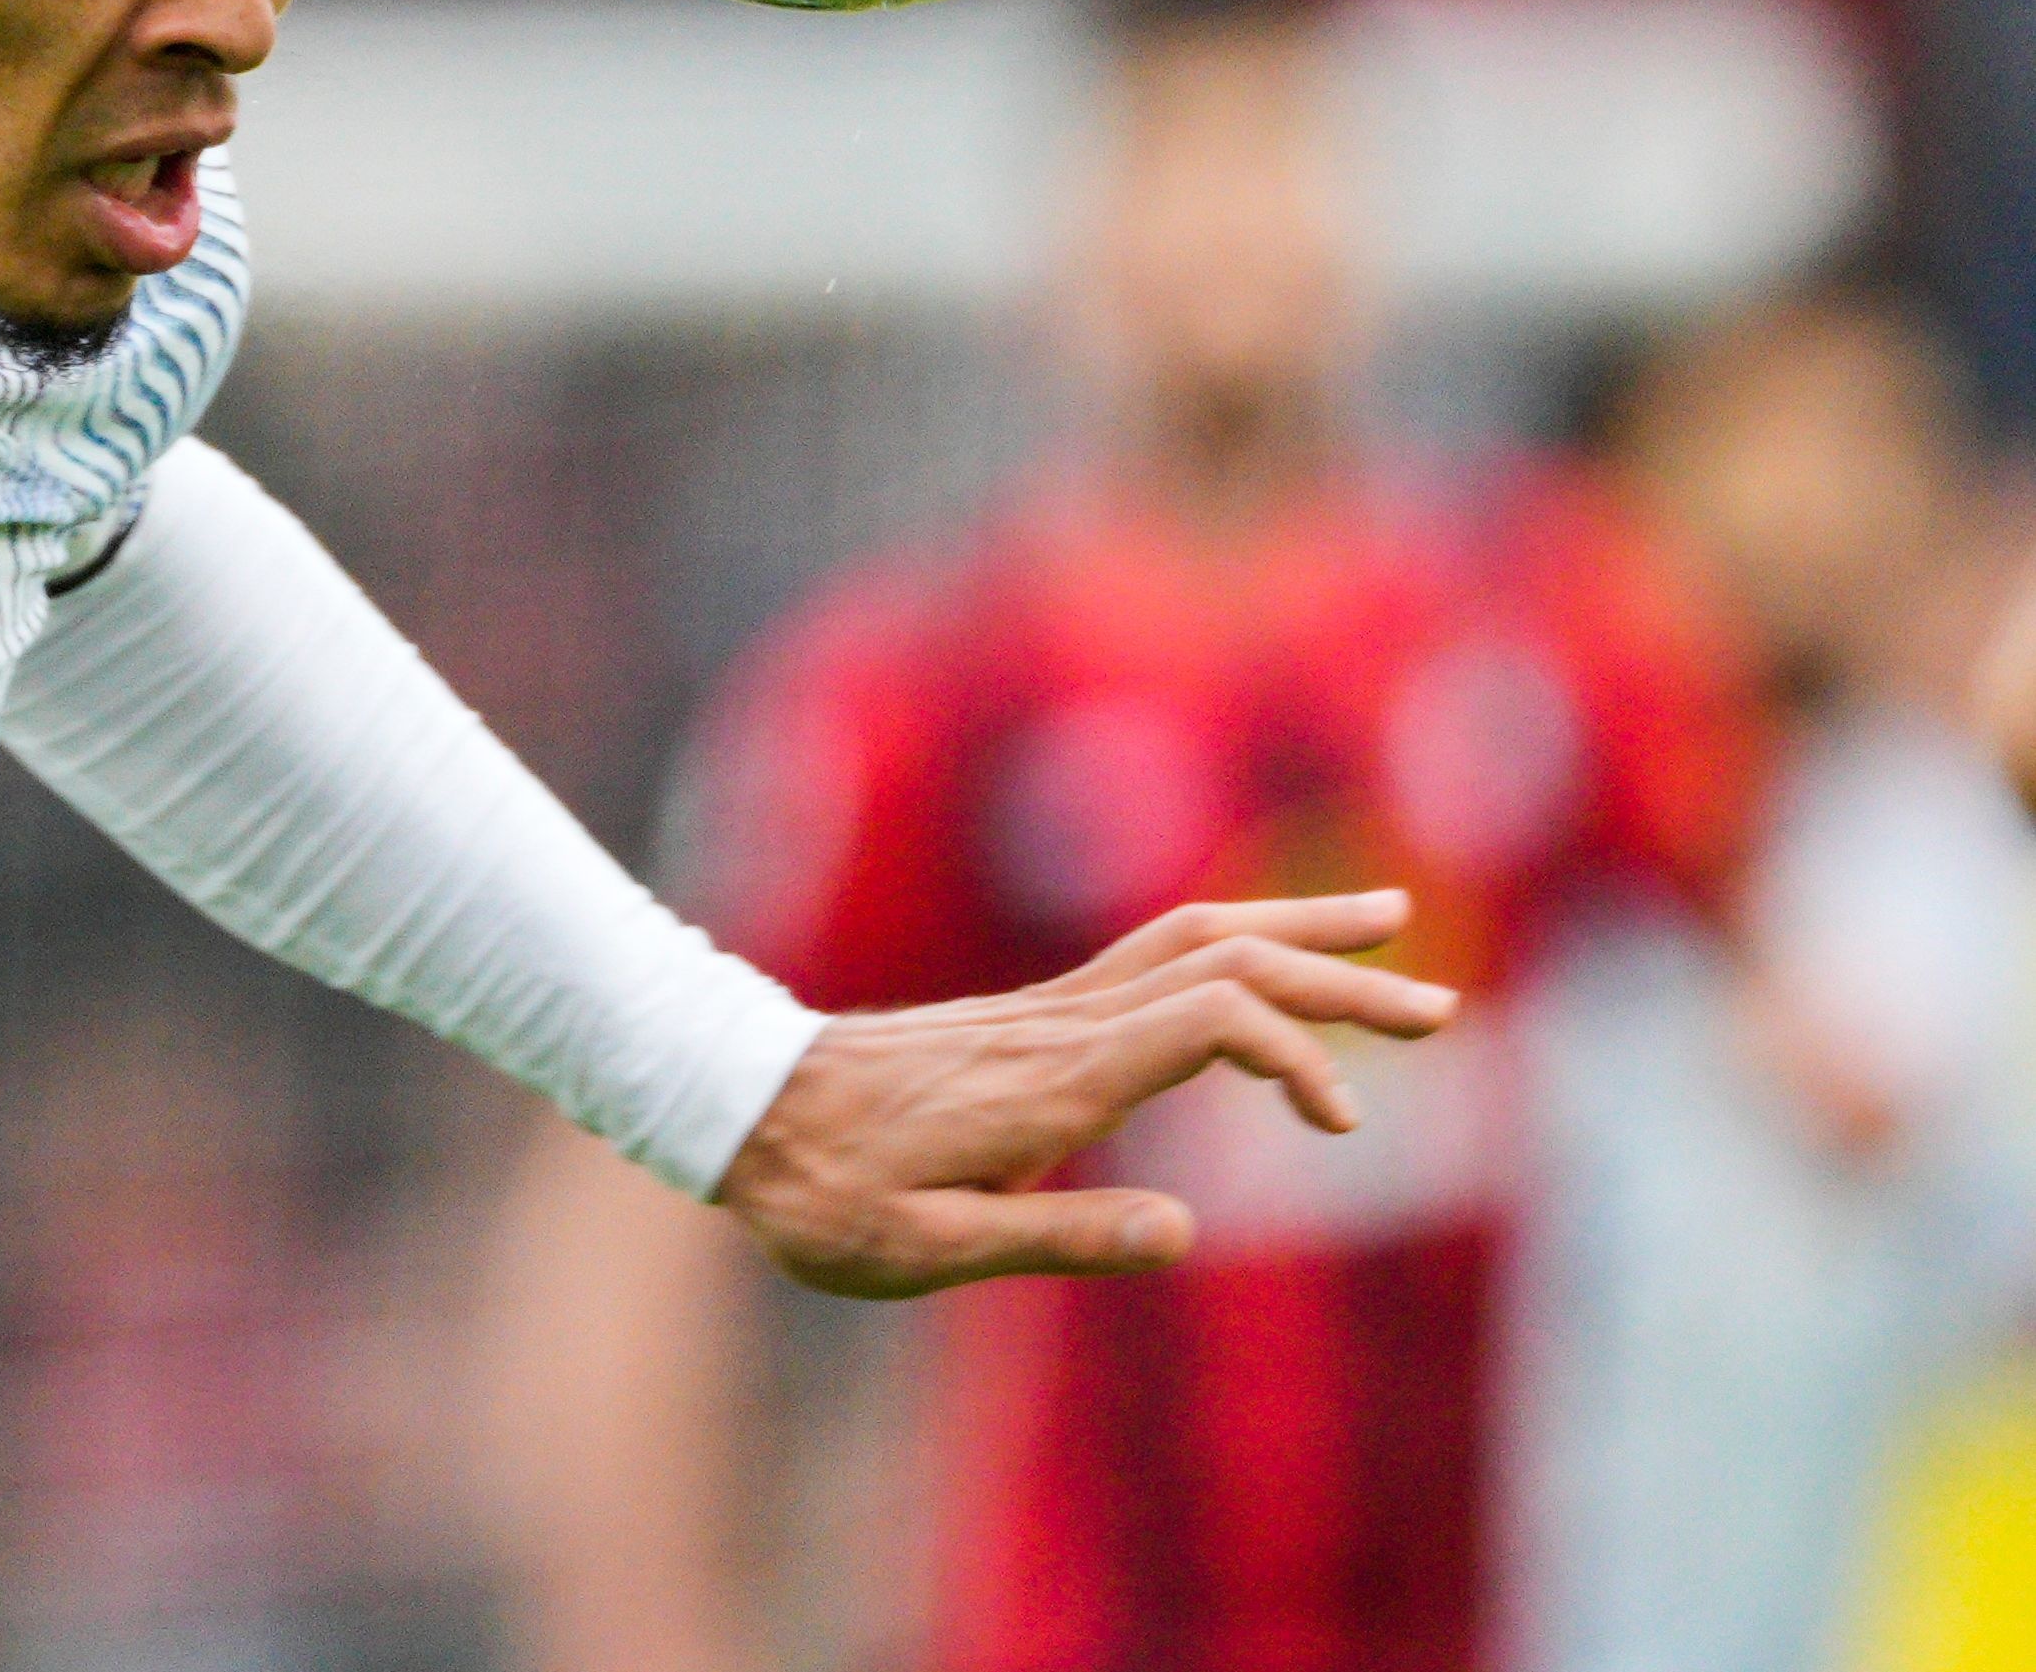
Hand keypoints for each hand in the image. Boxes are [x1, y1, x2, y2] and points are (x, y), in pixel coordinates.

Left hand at [712, 891, 1456, 1298]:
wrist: (733, 1112)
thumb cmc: (821, 1195)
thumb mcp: (926, 1250)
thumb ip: (1055, 1236)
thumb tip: (1184, 1233)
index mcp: (1052, 1077)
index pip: (1210, 1017)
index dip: (1294, 1052)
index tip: (1340, 1123)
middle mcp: (1059, 1027)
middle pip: (1222, 961)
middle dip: (1336, 975)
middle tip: (1443, 1006)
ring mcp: (1044, 1012)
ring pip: (1190, 939)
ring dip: (1293, 936)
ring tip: (1386, 926)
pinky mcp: (1029, 1019)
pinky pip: (1150, 959)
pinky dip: (1231, 948)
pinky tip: (1263, 963)